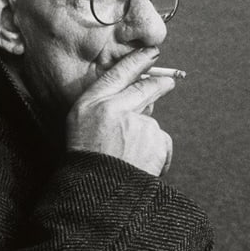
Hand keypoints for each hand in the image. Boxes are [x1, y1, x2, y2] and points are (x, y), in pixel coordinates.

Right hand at [66, 47, 175, 176]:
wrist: (99, 198)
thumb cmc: (87, 165)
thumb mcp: (81, 129)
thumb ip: (104, 109)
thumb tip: (139, 100)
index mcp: (89, 104)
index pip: (116, 74)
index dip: (135, 61)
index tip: (150, 52)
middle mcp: (112, 109)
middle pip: (143, 88)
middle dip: (158, 84)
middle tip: (168, 82)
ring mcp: (135, 123)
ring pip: (152, 122)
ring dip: (148, 137)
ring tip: (131, 159)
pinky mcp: (154, 139)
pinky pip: (162, 142)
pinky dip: (158, 154)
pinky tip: (142, 166)